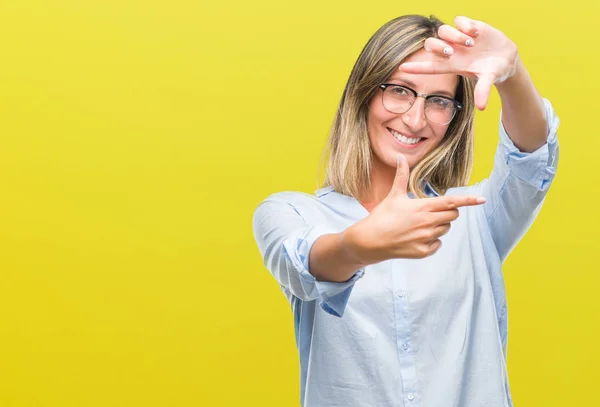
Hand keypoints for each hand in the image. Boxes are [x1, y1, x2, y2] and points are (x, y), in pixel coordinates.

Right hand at [341, 153, 485, 262]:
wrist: (369, 241)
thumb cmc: (381, 216)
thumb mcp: (393, 196)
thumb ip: (401, 176)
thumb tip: (400, 158)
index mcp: (423, 207)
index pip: (452, 202)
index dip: (468, 200)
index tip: (482, 199)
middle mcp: (427, 223)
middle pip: (453, 215)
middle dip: (448, 212)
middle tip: (432, 211)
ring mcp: (426, 238)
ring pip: (445, 229)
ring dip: (439, 225)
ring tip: (421, 224)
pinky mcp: (423, 251)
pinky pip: (438, 244)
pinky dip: (432, 240)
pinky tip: (417, 237)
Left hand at [399, 16, 518, 110]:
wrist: (506, 56)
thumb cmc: (494, 70)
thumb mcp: (489, 79)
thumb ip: (483, 90)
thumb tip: (482, 107)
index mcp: (452, 65)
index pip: (429, 67)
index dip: (416, 68)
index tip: (402, 69)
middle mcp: (451, 51)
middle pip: (431, 45)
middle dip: (438, 47)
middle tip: (452, 51)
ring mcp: (458, 37)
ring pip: (443, 30)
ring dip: (455, 35)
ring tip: (471, 42)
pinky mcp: (468, 25)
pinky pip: (458, 20)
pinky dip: (465, 24)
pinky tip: (477, 33)